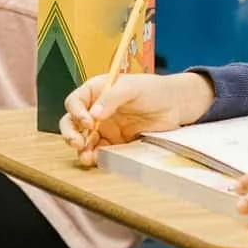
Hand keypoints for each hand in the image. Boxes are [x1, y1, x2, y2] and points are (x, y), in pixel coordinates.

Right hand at [61, 72, 214, 164]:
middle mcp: (96, 110)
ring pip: (83, 140)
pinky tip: (95, 159)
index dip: (76, 112)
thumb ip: (112, 99)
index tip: (88, 122)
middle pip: (72, 123)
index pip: (75, 102)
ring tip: (85, 156)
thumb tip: (94, 115)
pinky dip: (95, 156)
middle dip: (71, 134)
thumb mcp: (132, 88)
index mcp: (96, 91)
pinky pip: (100, 151)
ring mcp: (104, 128)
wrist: (176, 105)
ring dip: (81, 149)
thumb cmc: (153, 89)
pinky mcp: (115, 143)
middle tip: (77, 143)